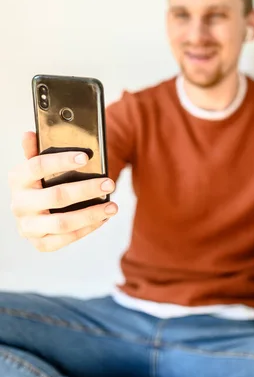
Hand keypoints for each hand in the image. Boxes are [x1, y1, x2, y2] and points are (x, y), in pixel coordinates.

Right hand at [8, 132, 117, 251]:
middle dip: (86, 190)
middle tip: (109, 183)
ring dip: (91, 214)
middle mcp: (19, 204)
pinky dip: (86, 229)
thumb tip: (29, 134)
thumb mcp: (36, 165)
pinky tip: (102, 219)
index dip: (61, 161)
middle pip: (56, 196)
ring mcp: (28, 226)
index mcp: (17, 179)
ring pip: (62, 222)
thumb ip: (35, 150)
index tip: (86, 157)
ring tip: (112, 206)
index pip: (37, 166)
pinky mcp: (39, 243)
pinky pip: (65, 239)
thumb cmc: (39, 183)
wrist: (31, 212)